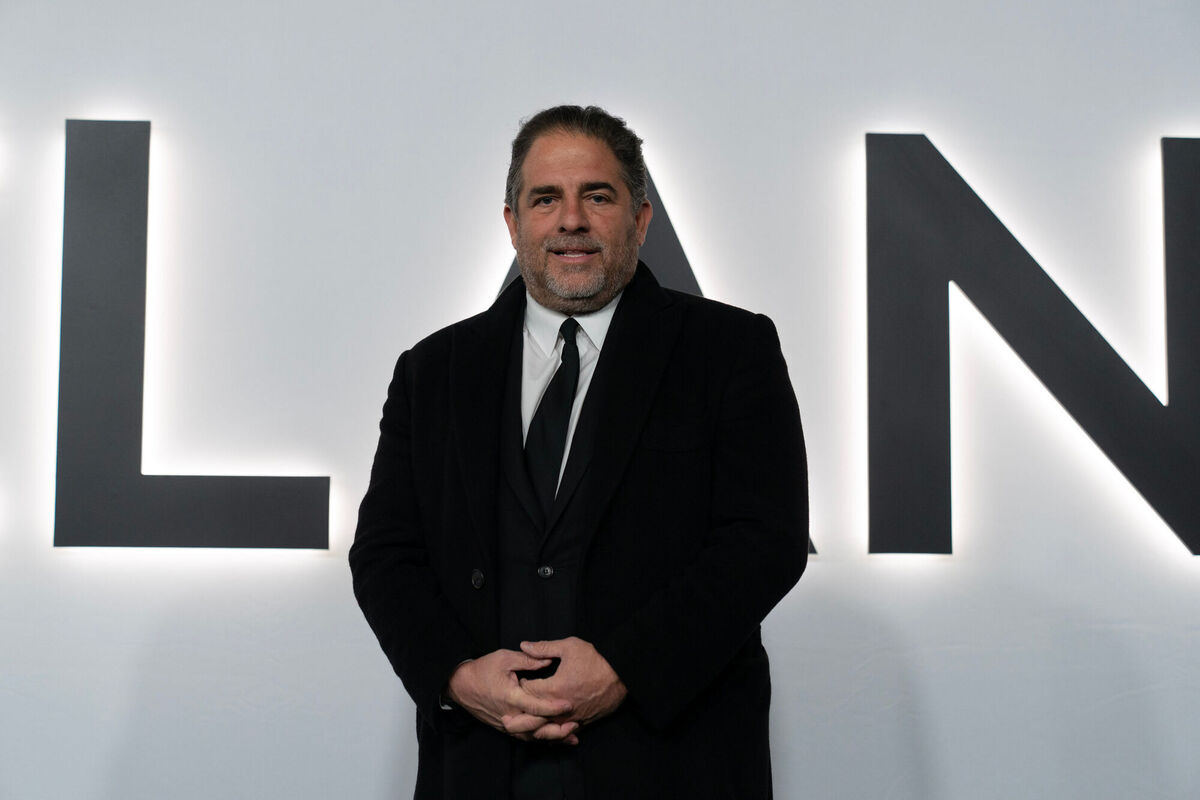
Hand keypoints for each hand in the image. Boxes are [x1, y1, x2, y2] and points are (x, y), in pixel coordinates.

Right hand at [446, 650, 579, 743]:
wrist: (461, 686)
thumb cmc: (482, 670)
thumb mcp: (505, 658)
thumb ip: (528, 660)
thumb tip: (549, 661)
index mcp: (510, 698)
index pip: (536, 706)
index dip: (553, 707)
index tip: (569, 704)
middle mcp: (509, 715)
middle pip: (537, 728)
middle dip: (557, 728)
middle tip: (576, 723)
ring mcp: (506, 725)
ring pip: (532, 737)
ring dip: (552, 738)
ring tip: (572, 735)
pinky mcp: (505, 728)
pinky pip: (526, 738)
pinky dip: (542, 739)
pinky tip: (557, 739)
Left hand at [516, 637, 626, 727]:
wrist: (622, 676)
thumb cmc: (596, 660)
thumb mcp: (569, 647)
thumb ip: (544, 648)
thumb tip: (524, 645)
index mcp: (554, 688)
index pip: (527, 692)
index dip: (520, 686)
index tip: (520, 680)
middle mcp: (560, 707)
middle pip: (531, 718)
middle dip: (519, 716)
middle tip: (508, 715)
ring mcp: (571, 718)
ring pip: (546, 730)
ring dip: (533, 728)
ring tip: (523, 725)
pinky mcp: (581, 723)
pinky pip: (562, 734)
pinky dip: (552, 734)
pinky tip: (546, 731)